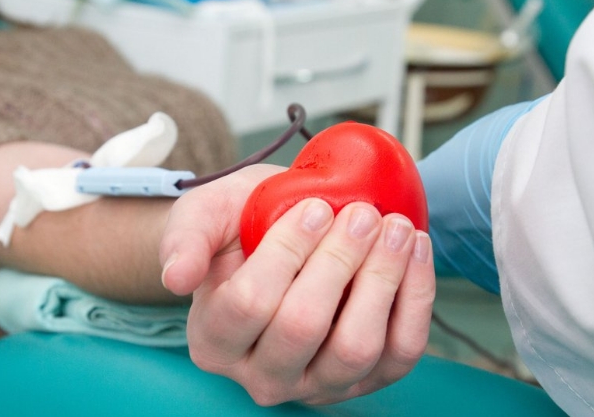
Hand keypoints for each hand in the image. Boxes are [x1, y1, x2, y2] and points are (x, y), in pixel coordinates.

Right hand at [160, 164, 434, 405]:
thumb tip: (177, 277)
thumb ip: (184, 240)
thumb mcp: (203, 218)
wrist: (277, 239)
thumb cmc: (239, 228)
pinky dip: (415, 300)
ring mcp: (317, 384)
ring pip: (355, 348)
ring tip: (394, 228)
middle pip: (303, 328)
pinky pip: (400, 352)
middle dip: (340, 262)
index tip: (314, 208)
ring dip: (383, 281)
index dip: (287, 252)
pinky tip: (414, 250)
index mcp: (214, 339)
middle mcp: (261, 375)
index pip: (249, 304)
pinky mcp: (365, 379)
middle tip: (362, 214)